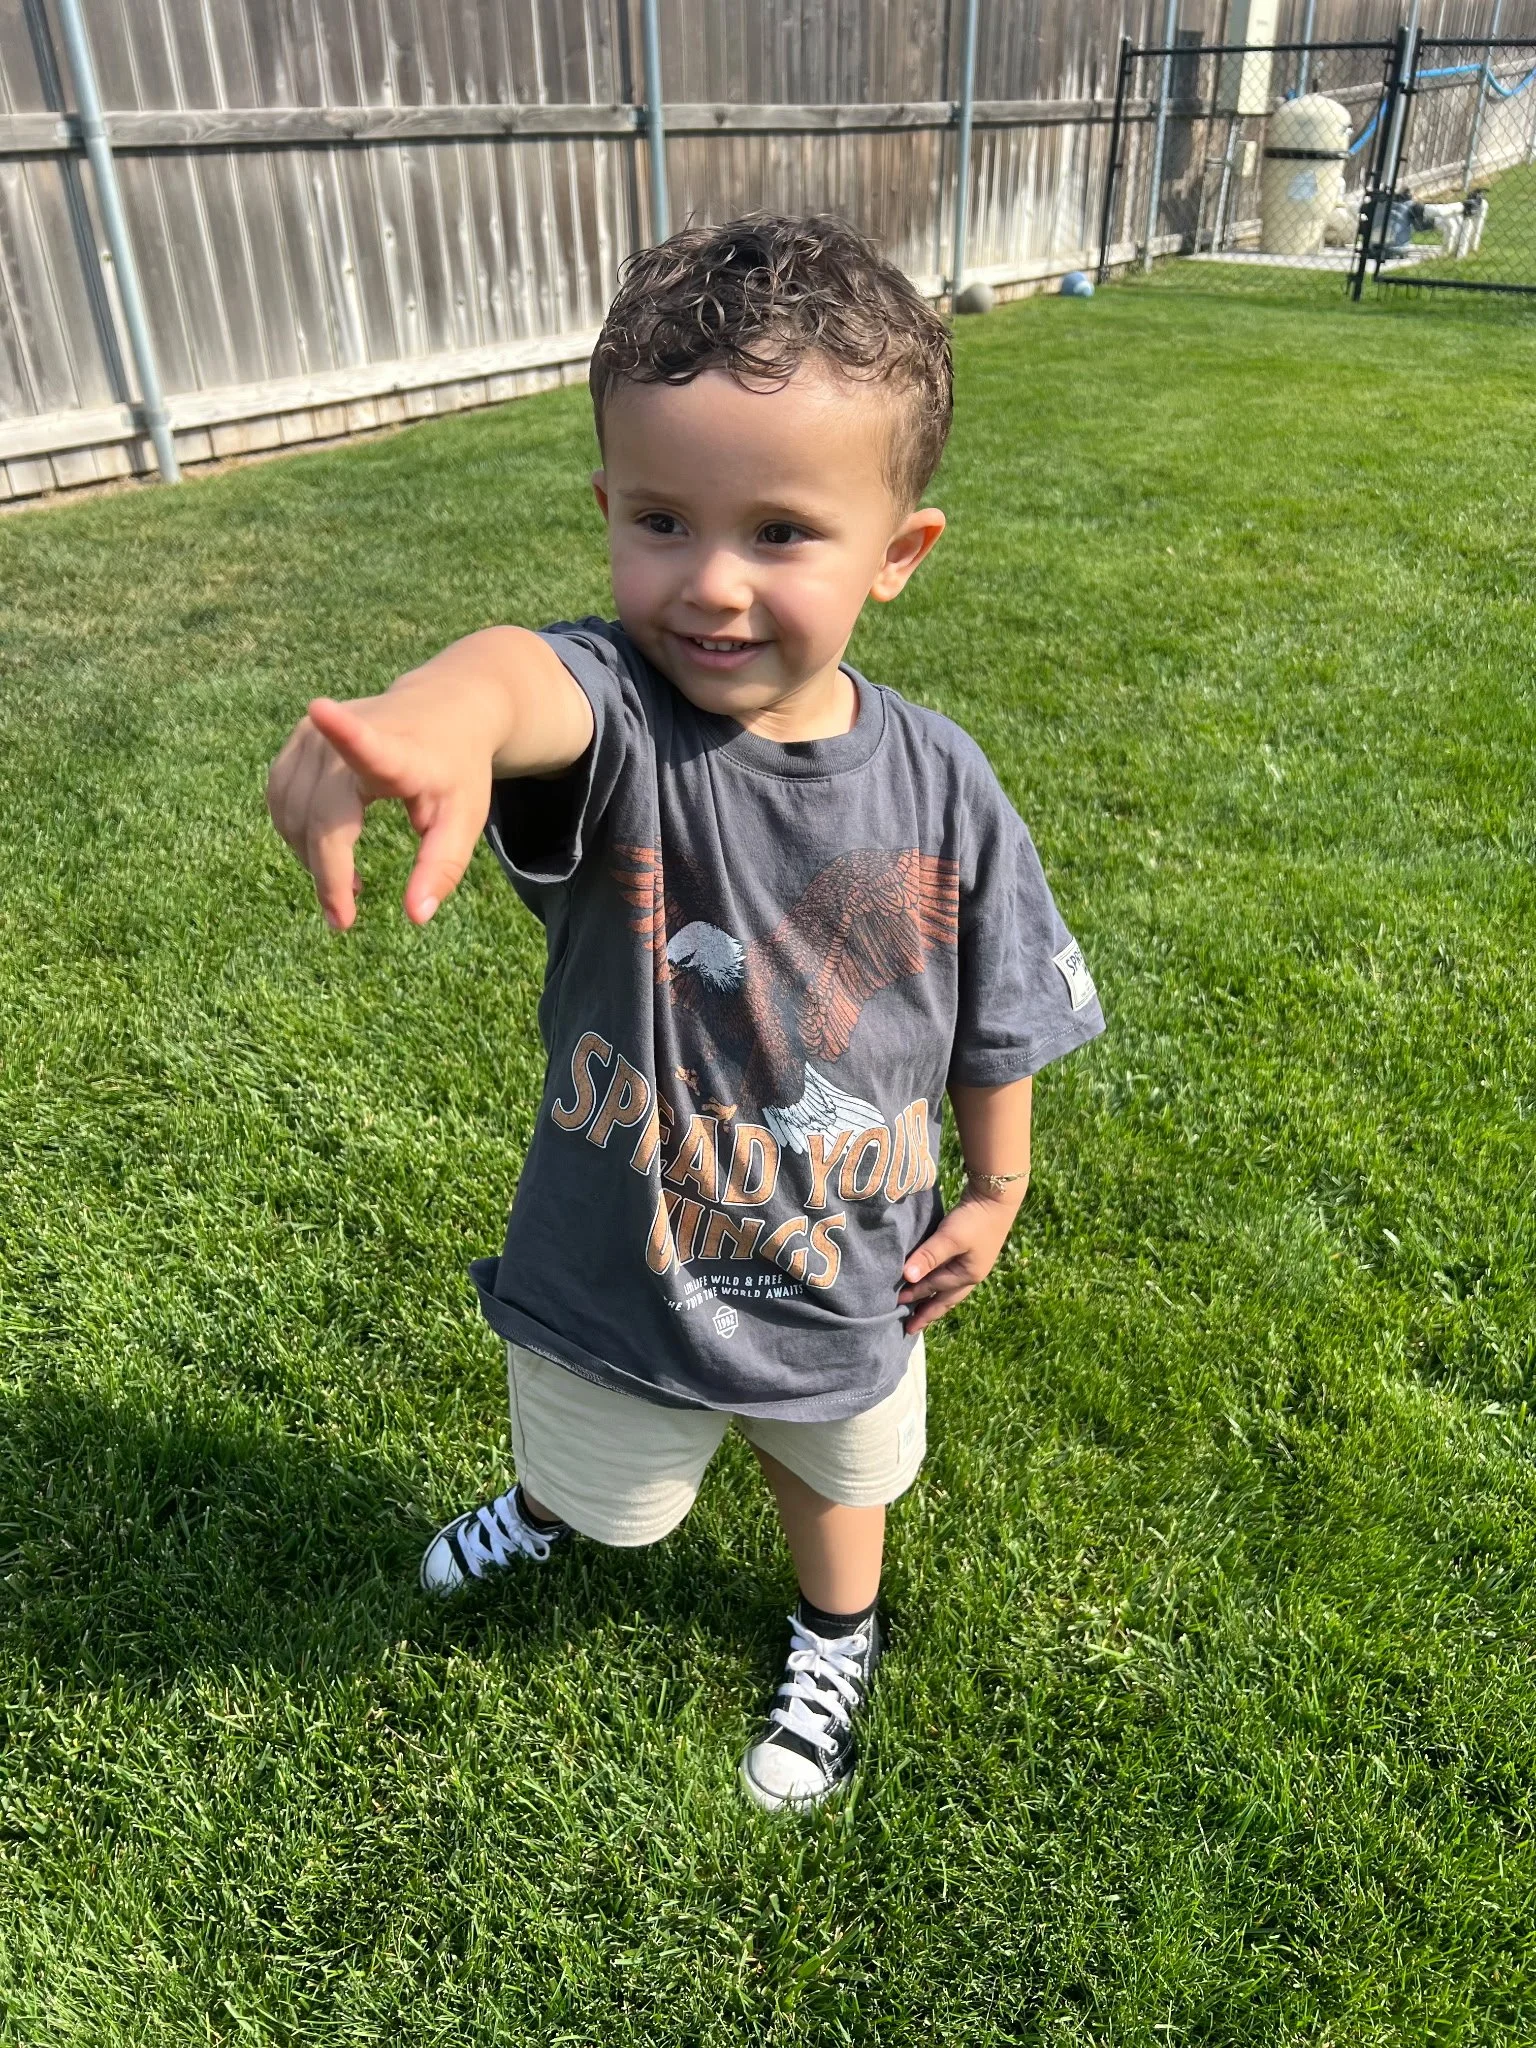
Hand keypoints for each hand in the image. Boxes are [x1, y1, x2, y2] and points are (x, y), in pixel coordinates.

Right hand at [266, 691, 494, 930]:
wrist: (442, 711)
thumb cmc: (455, 772)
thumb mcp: (464, 821)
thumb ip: (442, 868)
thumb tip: (416, 916)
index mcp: (396, 753)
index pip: (368, 743)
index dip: (343, 730)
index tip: (320, 709)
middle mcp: (347, 739)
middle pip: (318, 818)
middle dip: (326, 875)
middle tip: (344, 918)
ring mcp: (314, 736)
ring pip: (291, 814)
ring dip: (308, 858)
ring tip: (348, 882)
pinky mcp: (297, 740)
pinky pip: (280, 801)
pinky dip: (297, 835)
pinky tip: (326, 851)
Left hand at [898, 1188, 1023, 1333]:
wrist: (997, 1197)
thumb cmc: (974, 1219)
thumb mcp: (950, 1238)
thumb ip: (929, 1256)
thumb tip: (908, 1277)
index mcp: (966, 1275)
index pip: (933, 1288)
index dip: (914, 1295)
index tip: (894, 1303)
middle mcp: (970, 1275)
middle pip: (945, 1300)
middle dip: (928, 1314)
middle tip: (911, 1329)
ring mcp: (972, 1265)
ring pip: (949, 1291)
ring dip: (934, 1302)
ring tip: (920, 1312)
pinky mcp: (970, 1253)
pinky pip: (951, 1278)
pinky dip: (939, 1286)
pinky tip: (933, 1284)